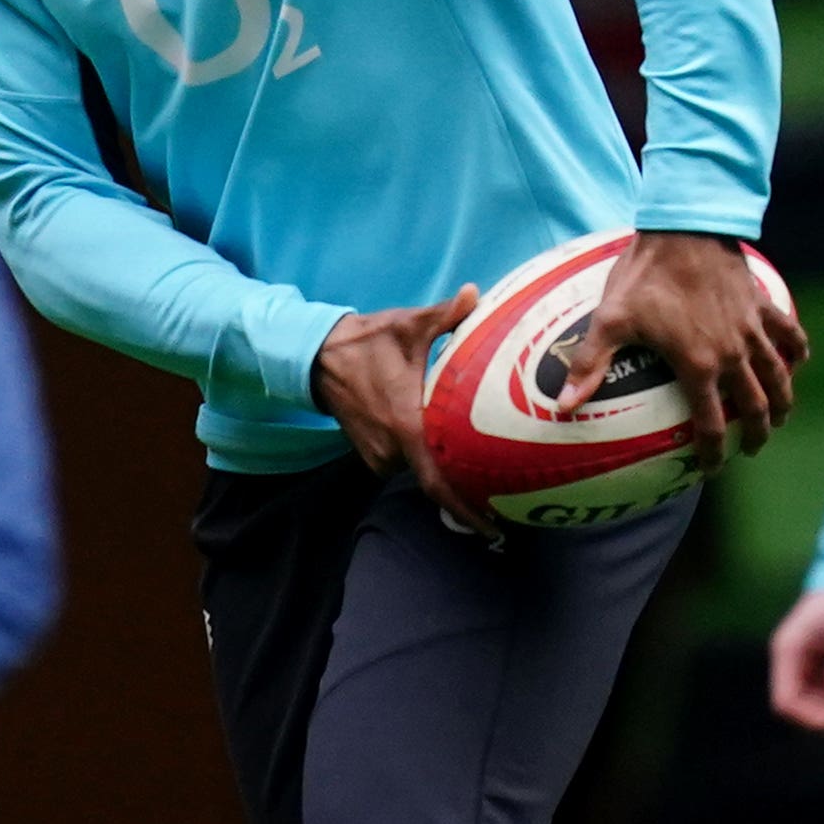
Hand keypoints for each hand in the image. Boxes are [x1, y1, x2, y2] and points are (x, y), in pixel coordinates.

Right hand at [310, 288, 495, 533]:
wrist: (317, 356)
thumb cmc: (368, 341)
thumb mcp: (409, 325)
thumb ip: (446, 314)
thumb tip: (474, 293)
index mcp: (407, 425)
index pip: (438, 481)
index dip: (466, 510)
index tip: (493, 530)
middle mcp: (393, 448)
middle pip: (437, 481)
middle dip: (467, 493)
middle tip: (506, 501)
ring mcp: (380, 455)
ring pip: (421, 470)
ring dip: (444, 470)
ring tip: (483, 475)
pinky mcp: (372, 454)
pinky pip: (406, 463)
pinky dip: (425, 459)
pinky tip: (446, 450)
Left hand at [556, 231, 806, 459]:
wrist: (685, 227)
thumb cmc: (645, 274)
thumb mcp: (611, 320)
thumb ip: (589, 366)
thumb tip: (562, 407)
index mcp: (699, 365)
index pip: (712, 425)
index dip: (714, 453)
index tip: (710, 468)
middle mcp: (733, 354)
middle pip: (756, 407)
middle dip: (756, 434)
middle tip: (751, 448)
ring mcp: (751, 330)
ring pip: (779, 375)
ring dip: (782, 401)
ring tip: (780, 416)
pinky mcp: (761, 305)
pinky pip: (789, 332)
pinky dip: (797, 349)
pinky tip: (799, 359)